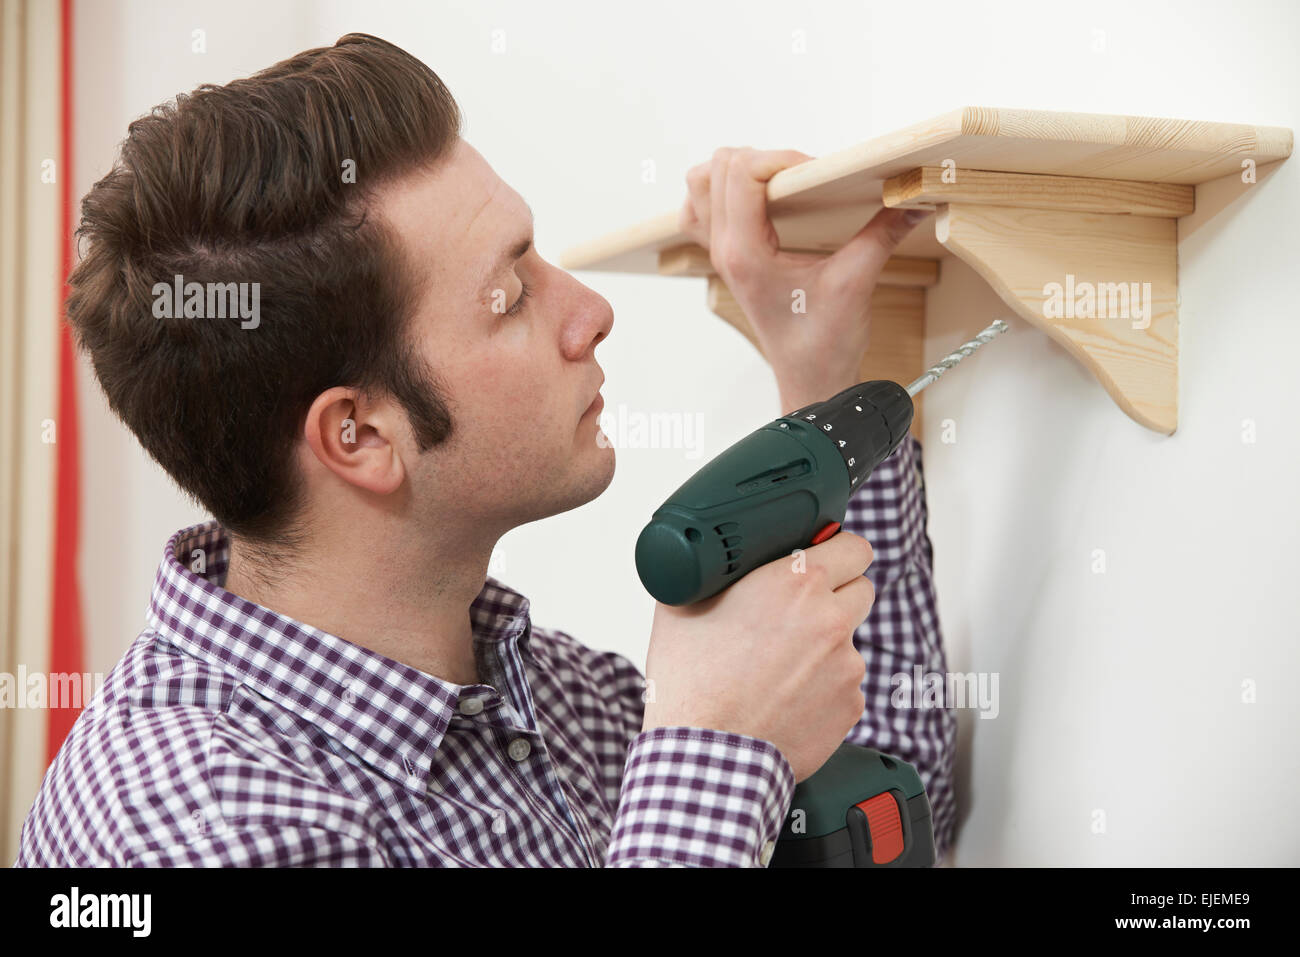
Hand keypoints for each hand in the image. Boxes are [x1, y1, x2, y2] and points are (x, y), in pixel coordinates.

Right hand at [642, 531, 875, 782]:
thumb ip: (713, 574)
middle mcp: (830, 619)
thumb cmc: (691, 685)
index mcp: (795, 583)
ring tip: (778, 670)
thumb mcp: (682, 607)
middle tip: (798, 615)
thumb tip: (715, 564)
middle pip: (860, 590)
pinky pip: (844, 685)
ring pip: (848, 642)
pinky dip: (823, 689)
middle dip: (836, 597)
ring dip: (824, 648)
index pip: (853, 547)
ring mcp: (847, 665)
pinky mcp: (851, 706)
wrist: (704, 756)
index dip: (838, 551)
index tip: (828, 560)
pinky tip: (786, 699)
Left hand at [679, 147, 930, 412]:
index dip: (783, 160)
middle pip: (717, 169)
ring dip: (737, 172)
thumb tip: (913, 198)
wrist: (810, 381)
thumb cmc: (823, 344)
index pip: (743, 173)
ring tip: (779, 184)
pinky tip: (758, 201)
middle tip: (805, 179)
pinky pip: (702, 210)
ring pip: (701, 184)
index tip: (818, 173)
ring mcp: (720, 254)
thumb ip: (883, 233)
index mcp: (745, 254)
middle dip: (764, 160)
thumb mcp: (856, 282)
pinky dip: (723, 193)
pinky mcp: (729, 258)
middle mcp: (724, 250)